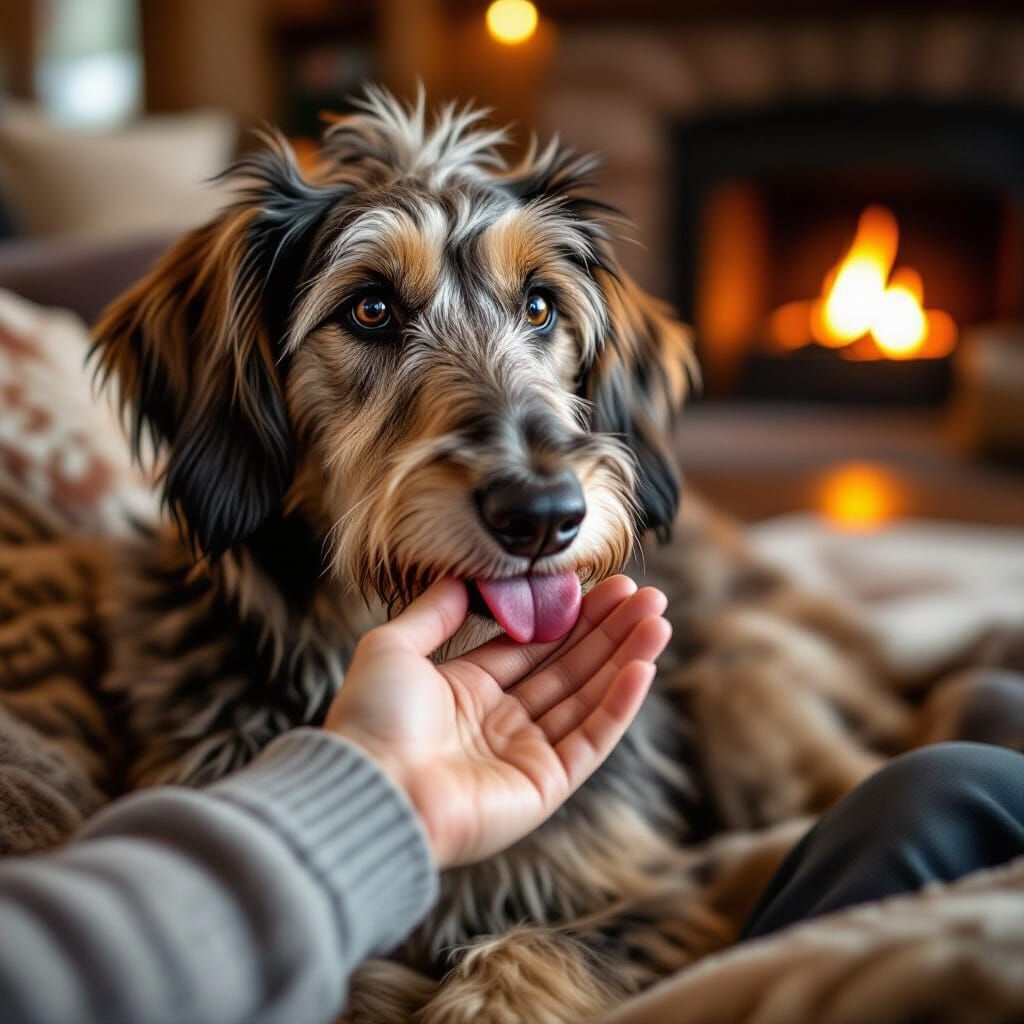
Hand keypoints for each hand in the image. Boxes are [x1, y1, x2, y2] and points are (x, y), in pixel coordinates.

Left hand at [325, 576, 670, 868]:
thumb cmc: (373, 719)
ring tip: (658, 620)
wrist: (372, 790)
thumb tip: (462, 575)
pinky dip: (620, 703)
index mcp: (467, 691)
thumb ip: (434, 611)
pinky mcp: (545, 785)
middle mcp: (500, 722)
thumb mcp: (394, 647)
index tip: (604, 586)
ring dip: (625, 658)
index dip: (570, 617)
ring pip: (588, 697)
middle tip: (647, 596)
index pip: (532, 647)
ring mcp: (525, 755)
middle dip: (608, 631)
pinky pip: (591, 738)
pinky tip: (643, 665)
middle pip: (568, 667)